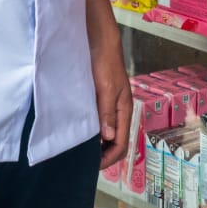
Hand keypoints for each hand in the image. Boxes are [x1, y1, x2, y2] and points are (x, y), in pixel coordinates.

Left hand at [90, 29, 132, 168]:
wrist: (100, 41)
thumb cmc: (105, 63)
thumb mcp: (106, 88)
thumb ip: (107, 113)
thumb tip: (109, 138)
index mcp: (125, 110)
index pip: (122, 144)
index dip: (108, 158)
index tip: (92, 166)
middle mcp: (120, 111)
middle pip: (117, 142)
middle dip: (105, 154)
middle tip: (85, 161)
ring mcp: (112, 106)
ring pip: (109, 133)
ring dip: (99, 144)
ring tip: (82, 150)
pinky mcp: (103, 100)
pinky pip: (102, 123)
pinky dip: (94, 132)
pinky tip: (82, 132)